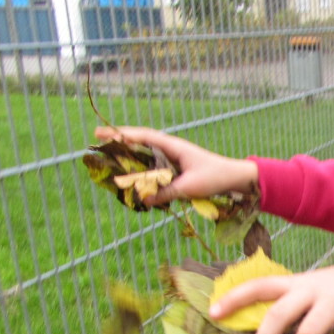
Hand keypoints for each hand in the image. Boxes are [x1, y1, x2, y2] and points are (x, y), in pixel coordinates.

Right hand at [92, 126, 258, 204]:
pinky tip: (133, 181)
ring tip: (109, 163)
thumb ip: (166, 192)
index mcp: (173, 146)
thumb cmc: (215, 177)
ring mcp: (174, 160)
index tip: (101, 133)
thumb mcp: (190, 186)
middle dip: (119, 145)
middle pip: (140, 145)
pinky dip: (144, 174)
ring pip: (146, 158)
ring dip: (130, 161)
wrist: (236, 178)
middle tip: (97, 145)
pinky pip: (156, 171)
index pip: (142, 136)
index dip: (121, 134)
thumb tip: (144, 199)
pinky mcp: (177, 171)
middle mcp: (171, 150)